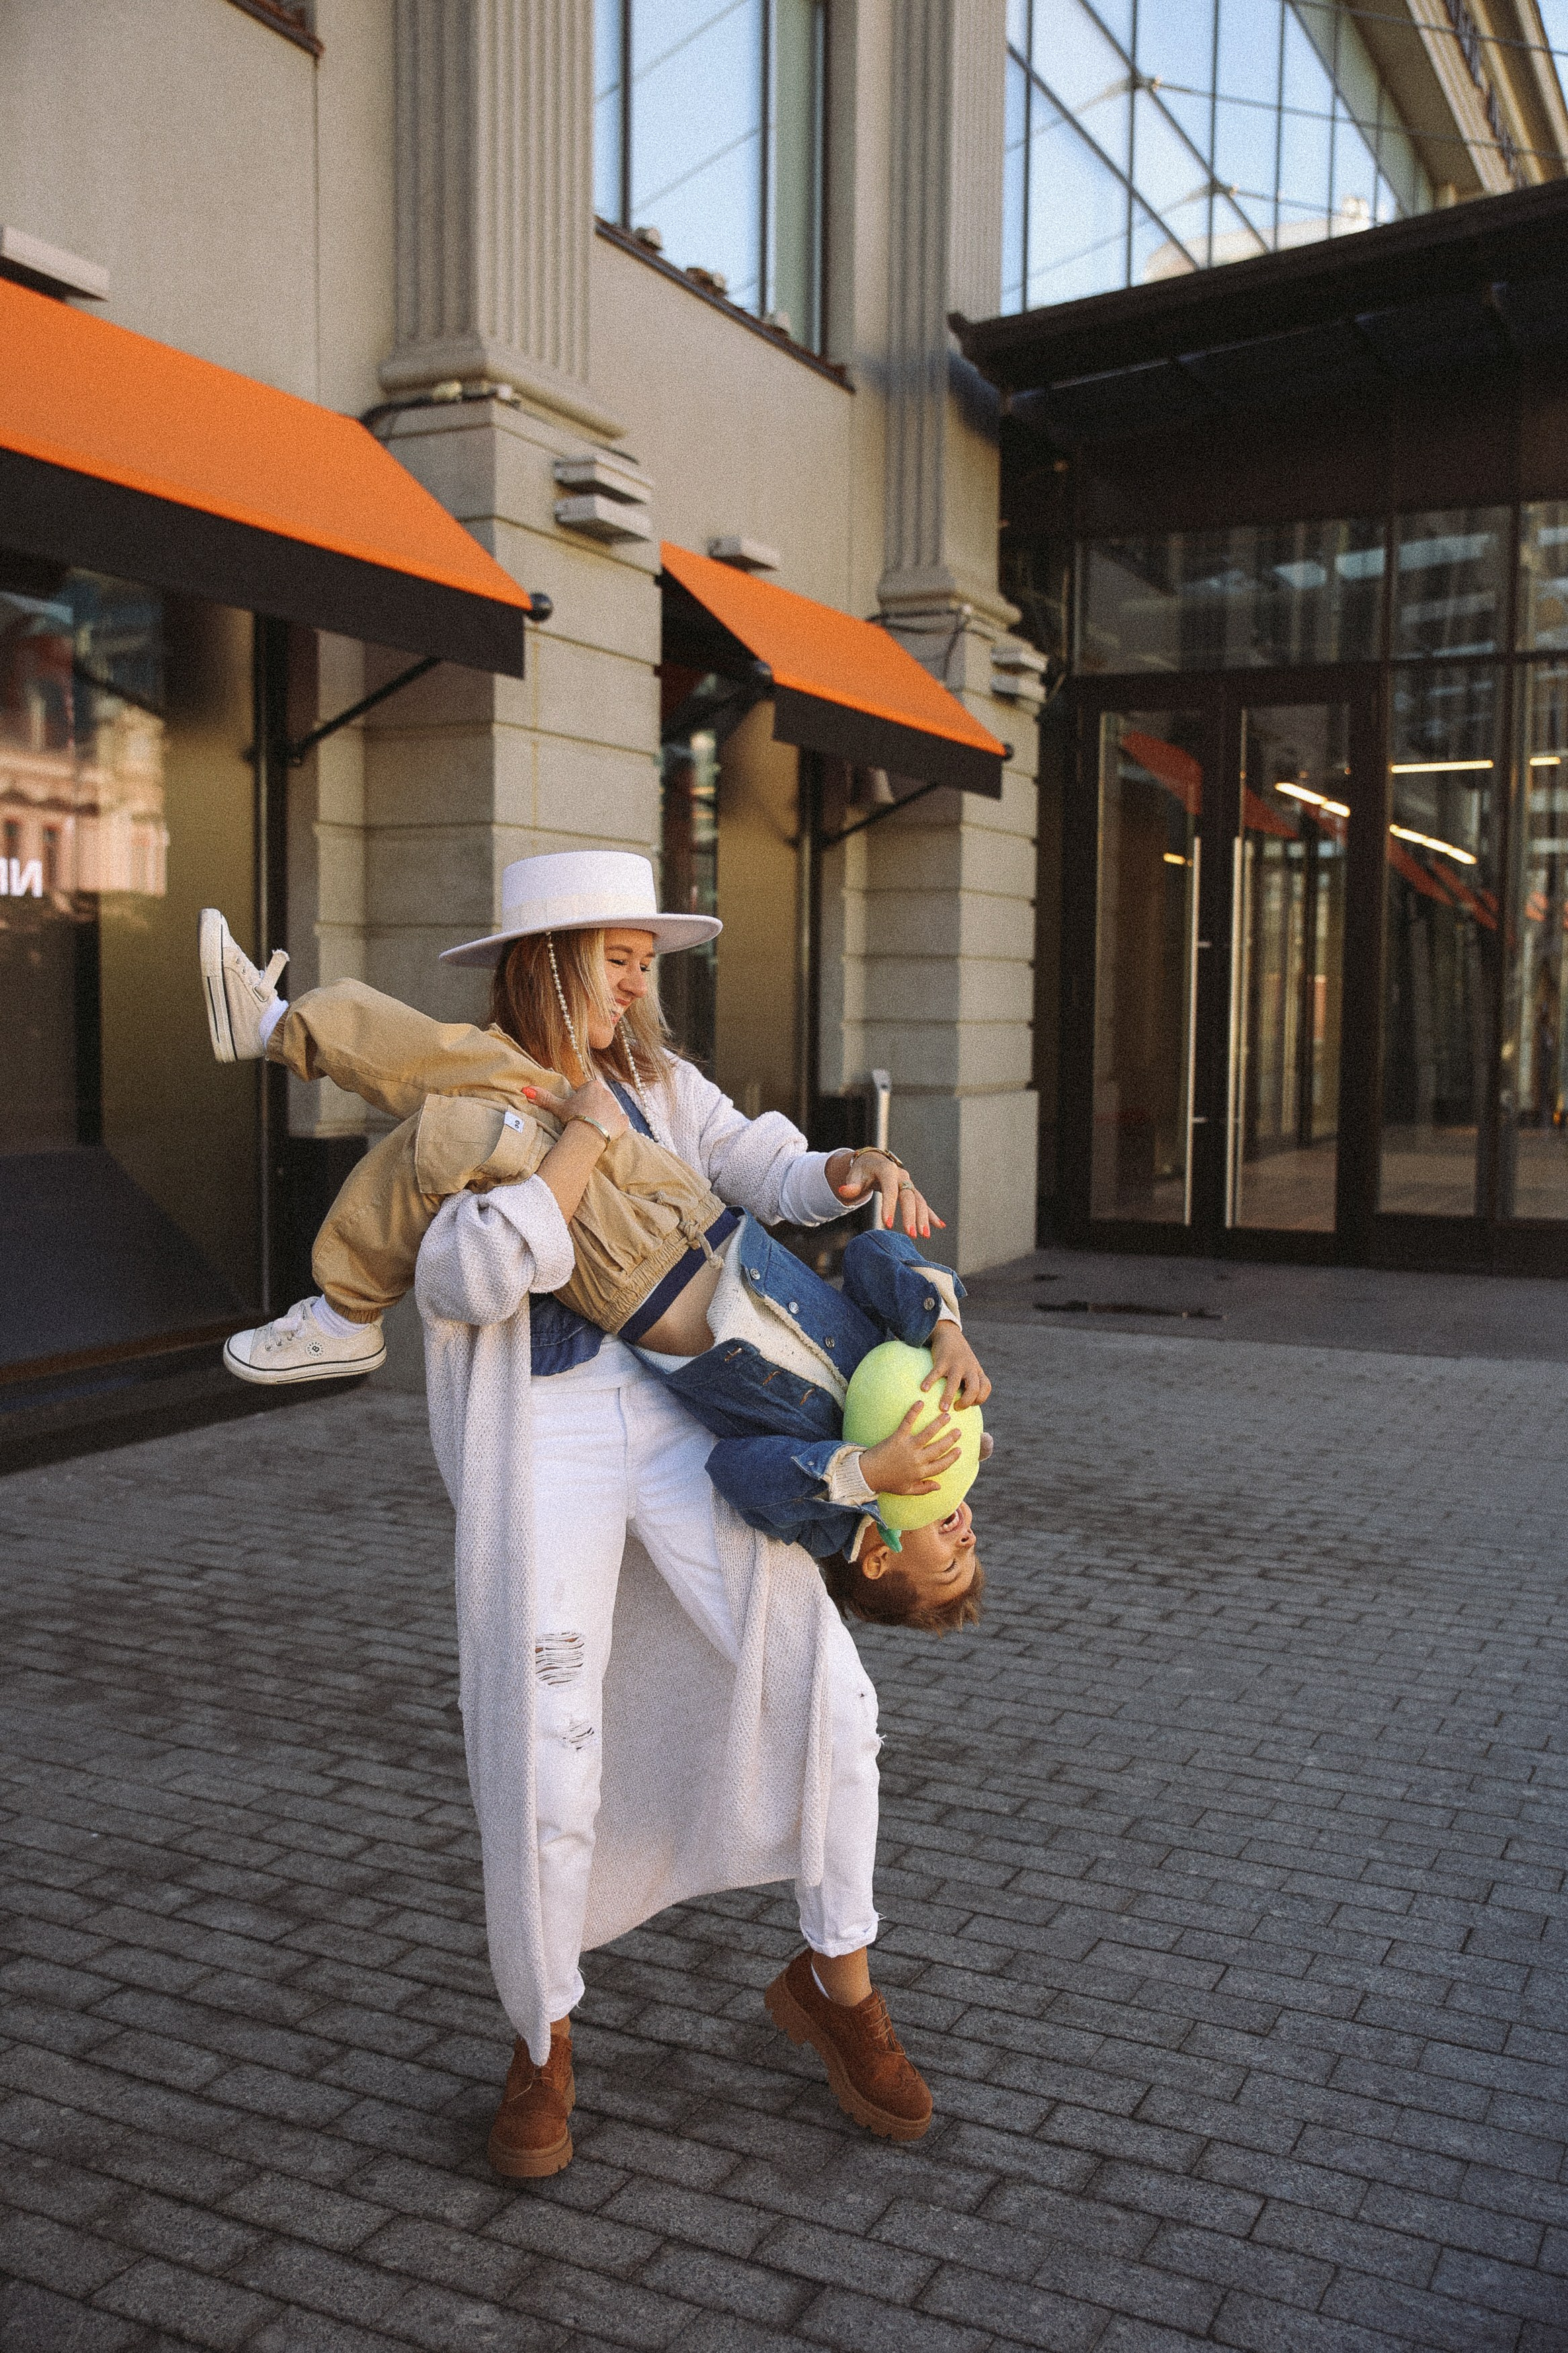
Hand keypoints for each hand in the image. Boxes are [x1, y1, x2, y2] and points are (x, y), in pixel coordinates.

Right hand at [550, 1074, 628, 1144]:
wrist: (588, 1134)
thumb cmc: (573, 1117)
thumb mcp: (557, 1106)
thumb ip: (544, 1097)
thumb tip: (526, 1089)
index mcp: (593, 1086)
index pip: (586, 1090)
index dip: (580, 1100)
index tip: (575, 1110)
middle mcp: (607, 1093)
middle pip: (598, 1100)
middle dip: (592, 1108)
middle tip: (582, 1119)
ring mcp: (616, 1107)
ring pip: (609, 1110)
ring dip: (603, 1117)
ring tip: (592, 1126)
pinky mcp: (623, 1121)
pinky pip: (621, 1121)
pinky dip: (615, 1125)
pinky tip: (606, 1130)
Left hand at [830, 1149, 944, 1237]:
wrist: (873, 1162)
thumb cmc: (862, 1171)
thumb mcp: (854, 1175)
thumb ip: (851, 1185)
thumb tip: (844, 1191)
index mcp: (887, 1171)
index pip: (890, 1190)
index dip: (889, 1207)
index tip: (887, 1225)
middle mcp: (901, 1177)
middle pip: (909, 1197)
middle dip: (911, 1216)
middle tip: (912, 1235)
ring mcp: (909, 1184)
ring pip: (919, 1201)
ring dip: (923, 1219)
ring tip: (925, 1236)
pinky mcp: (911, 1192)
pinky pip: (923, 1204)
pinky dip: (931, 1215)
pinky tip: (939, 1226)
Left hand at [859, 1401, 962, 1496]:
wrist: (867, 1475)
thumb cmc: (887, 1483)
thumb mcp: (906, 1490)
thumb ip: (923, 1488)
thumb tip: (939, 1486)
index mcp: (920, 1473)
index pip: (942, 1465)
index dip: (952, 1458)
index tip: (960, 1450)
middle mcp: (917, 1460)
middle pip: (939, 1448)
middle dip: (950, 1439)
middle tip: (958, 1430)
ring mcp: (908, 1447)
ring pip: (928, 1433)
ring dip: (939, 1424)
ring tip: (947, 1415)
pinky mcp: (897, 1438)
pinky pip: (908, 1423)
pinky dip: (914, 1412)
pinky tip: (920, 1402)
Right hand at [923, 1322, 990, 1411]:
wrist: (950, 1335)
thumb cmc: (960, 1358)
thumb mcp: (971, 1368)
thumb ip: (971, 1383)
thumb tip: (963, 1405)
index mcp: (977, 1371)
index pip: (986, 1388)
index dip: (980, 1399)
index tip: (970, 1404)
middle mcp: (969, 1368)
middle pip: (974, 1388)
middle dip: (966, 1402)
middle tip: (956, 1409)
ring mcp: (956, 1364)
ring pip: (954, 1382)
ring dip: (948, 1397)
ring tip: (942, 1408)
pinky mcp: (942, 1360)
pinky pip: (936, 1373)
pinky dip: (929, 1381)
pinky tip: (923, 1389)